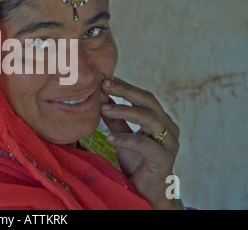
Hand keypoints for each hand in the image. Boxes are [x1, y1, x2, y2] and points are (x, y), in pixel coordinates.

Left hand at [100, 77, 181, 209]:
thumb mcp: (122, 137)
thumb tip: (102, 101)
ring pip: (149, 118)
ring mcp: (170, 143)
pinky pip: (145, 144)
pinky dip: (126, 139)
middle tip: (106, 85)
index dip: (126, 86)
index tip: (107, 79)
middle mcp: (168, 127)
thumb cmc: (137, 163)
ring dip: (124, 111)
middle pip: (149, 101)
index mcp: (160, 120)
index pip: (144, 97)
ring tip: (104, 109)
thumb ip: (115, 121)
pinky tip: (111, 139)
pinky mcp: (165, 159)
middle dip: (126, 90)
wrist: (147, 192)